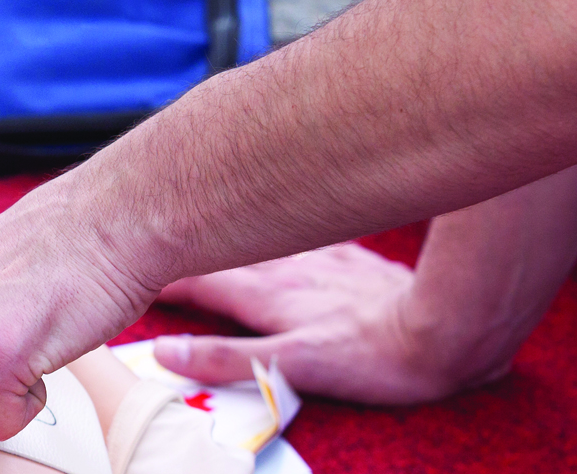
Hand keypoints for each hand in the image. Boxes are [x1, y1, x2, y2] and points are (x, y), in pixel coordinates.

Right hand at [150, 243, 498, 403]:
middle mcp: (289, 269)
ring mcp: (320, 258)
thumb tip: (170, 354)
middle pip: (222, 248)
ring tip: (205, 208)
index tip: (125, 256)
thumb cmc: (381, 356)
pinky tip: (283, 214)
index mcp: (268, 295)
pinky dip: (284, 219)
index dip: (159, 269)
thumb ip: (228, 359)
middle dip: (186, 237)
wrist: (450, 331)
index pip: (198, 276)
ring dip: (229, 224)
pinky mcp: (352, 258)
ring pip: (261, 231)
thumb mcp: (294, 367)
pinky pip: (306, 231)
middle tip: (152, 221)